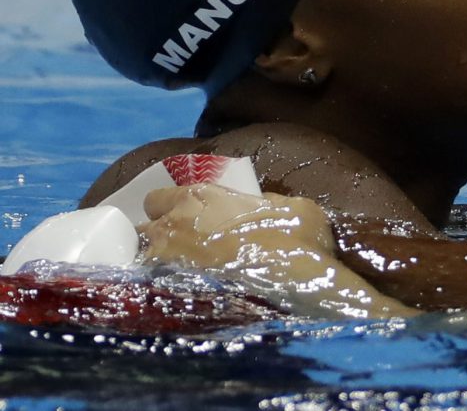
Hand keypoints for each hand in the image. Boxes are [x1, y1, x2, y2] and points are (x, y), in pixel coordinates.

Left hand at [140, 184, 415, 318]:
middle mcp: (173, 224)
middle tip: (176, 251)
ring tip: (171, 280)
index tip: (182, 220)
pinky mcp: (166, 294)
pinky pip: (146, 290)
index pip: (158, 198)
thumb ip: (267, 202)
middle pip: (141, 228)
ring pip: (138, 260)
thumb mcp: (295, 207)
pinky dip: (153, 293)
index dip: (167, 210)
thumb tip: (261, 206)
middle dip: (153, 237)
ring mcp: (165, 261)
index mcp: (201, 197)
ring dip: (151, 266)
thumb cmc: (296, 240)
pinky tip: (169, 302)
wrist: (292, 283)